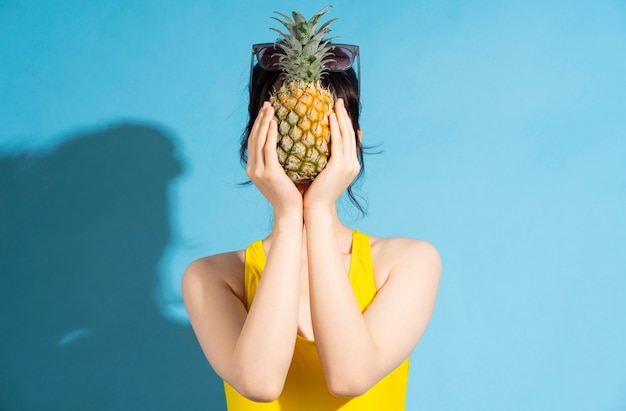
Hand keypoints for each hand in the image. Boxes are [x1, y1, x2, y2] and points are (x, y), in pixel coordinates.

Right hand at [247, 102, 302, 217]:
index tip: (266, 111)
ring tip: (270, 108)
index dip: (259, 126)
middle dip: (259, 119)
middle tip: (267, 104)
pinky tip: (275, 123)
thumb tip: (293, 143)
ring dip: (263, 122)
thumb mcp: (284, 175)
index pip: (255, 142)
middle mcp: (253, 169)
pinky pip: (268, 149)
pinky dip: (270, 135)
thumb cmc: (292, 195)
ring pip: (258, 141)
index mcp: (255, 169)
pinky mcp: (269, 173)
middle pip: (254, 138)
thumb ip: (282, 160)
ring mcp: (259, 171)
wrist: (292, 213)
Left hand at [303, 99, 360, 212]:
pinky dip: (334, 128)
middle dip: (345, 116)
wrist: (316, 210)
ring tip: (335, 104)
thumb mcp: (321, 174)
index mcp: (350, 166)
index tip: (339, 111)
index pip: (350, 140)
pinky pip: (337, 142)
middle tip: (338, 101)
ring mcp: (348, 165)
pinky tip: (329, 117)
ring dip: (341, 117)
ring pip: (346, 135)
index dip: (346, 124)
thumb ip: (321, 159)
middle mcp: (352, 164)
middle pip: (350, 134)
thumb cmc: (314, 194)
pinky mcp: (340, 166)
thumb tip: (313, 146)